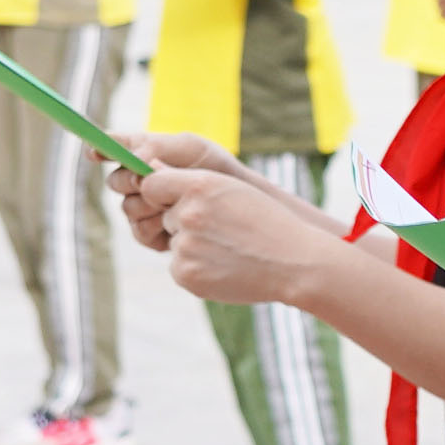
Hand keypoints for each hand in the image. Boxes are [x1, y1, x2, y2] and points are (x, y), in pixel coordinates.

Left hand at [121, 140, 332, 303]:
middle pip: (164, 215)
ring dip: (192, 245)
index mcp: (200, 186)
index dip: (161, 192)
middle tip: (220, 229)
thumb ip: (189, 181)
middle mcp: (188, 214)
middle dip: (183, 221)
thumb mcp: (232, 188)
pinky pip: (178, 266)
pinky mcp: (185, 274)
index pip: (151, 184)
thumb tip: (151, 169)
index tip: (173, 198)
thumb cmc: (265, 221)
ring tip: (228, 248)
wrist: (293, 262)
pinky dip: (195, 267)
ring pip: (173, 241)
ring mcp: (185, 247)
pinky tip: (223, 265)